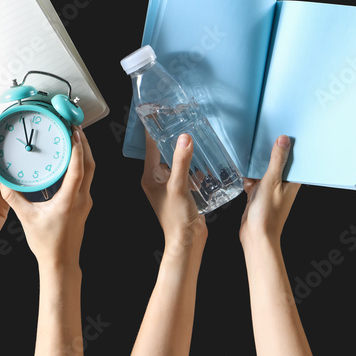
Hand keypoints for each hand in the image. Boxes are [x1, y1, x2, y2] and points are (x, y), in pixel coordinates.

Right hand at [0, 126, 94, 268]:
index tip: (74, 133)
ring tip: (74, 139)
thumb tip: (2, 181)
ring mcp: (84, 202)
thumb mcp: (26, 219)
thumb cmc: (46, 244)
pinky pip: (85, 180)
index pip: (78, 169)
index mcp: (69, 201)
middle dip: (85, 145)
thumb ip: (14, 198)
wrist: (61, 262)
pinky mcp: (83, 205)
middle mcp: (81, 199)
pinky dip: (80, 167)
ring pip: (90, 172)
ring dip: (84, 155)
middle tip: (75, 128)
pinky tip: (70, 162)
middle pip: (90, 166)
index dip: (77, 150)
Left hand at [141, 130, 206, 257]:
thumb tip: (184, 138)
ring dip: (184, 151)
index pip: (150, 147)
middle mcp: (158, 180)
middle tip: (180, 120)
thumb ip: (182, 162)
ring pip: (177, 161)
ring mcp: (171, 186)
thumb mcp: (178, 187)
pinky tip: (205, 159)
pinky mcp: (183, 191)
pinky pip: (187, 172)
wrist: (188, 241)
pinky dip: (195, 165)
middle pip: (163, 152)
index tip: (157, 114)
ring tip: (194, 135)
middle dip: (171, 138)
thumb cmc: (176, 219)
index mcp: (150, 177)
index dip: (153, 130)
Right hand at [239, 135, 299, 247]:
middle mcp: (282, 184)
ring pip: (263, 170)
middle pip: (277, 162)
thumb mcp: (271, 182)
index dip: (290, 145)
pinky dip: (248, 177)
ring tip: (250, 154)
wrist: (255, 236)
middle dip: (270, 153)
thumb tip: (284, 139)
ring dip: (256, 166)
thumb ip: (277, 160)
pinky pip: (253, 179)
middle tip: (263, 137)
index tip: (285, 130)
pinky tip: (243, 175)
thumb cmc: (268, 214)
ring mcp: (270, 189)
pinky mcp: (258, 194)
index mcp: (292, 181)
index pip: (294, 158)